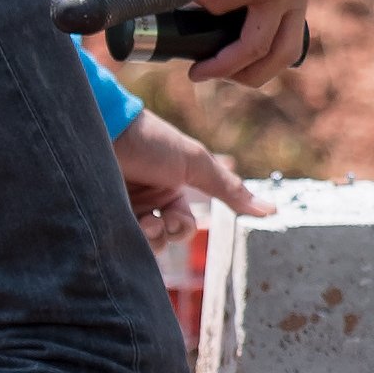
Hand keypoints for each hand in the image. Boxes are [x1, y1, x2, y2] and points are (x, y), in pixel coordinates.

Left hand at [112, 107, 256, 237]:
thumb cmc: (152, 141)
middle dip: (169, 233)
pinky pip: (118, 240)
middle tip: (162, 222)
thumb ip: (230, 188)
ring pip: (143, 242)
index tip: (177, 218)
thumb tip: (272, 210)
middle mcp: (147, 201)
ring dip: (150, 238)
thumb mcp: (197, 163)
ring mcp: (122, 208)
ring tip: (144, 223)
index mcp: (170, 189)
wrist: (104, 130)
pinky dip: (128, 239)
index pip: (183, 223)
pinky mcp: (101, 215)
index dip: (184, 226)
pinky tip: (128, 223)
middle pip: (165, 237)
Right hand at [191, 0, 330, 83]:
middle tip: (219, 76)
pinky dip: (201, 6)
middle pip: (282, 49)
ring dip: (224, 65)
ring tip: (200, 72)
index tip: (239, 56)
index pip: (292, 26)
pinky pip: (220, 7)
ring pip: (255, 43)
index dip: (267, 50)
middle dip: (251, 74)